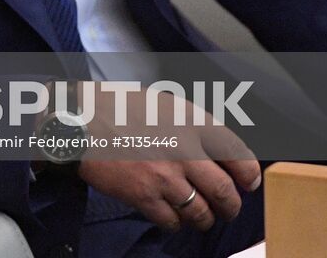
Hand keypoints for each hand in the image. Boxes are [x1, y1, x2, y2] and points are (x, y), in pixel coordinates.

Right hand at [65, 85, 261, 232]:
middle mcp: (184, 149)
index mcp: (191, 121)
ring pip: (201, 212)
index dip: (248, 174)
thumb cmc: (117, 107)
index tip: (248, 182)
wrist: (78, 119)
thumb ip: (192, 124)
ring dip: (205, 219)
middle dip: (231, 206)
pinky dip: (176, 223)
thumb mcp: (163, 103)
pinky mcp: (143, 196)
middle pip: (224, 191)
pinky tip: (171, 216)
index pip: (238, 154)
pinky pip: (172, 221)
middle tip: (228, 208)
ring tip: (201, 217)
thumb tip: (218, 150)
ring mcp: (164, 175)